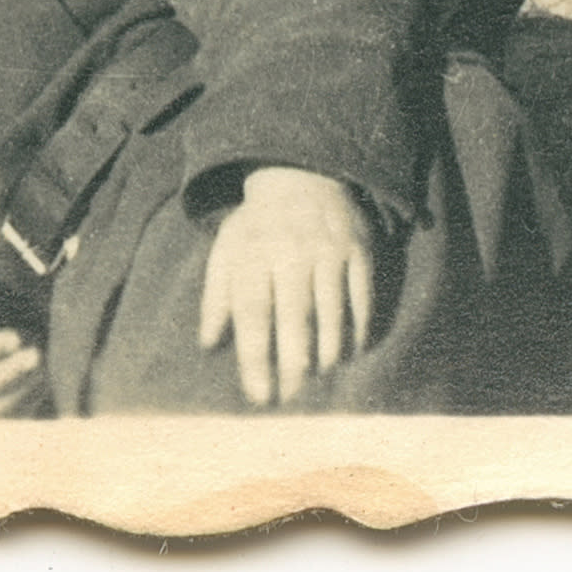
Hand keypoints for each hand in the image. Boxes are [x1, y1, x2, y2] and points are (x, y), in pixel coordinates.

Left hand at [198, 166, 378, 406]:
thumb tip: (208, 346)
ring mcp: (328, 250)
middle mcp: (291, 252)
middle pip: (295, 319)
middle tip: (291, 398)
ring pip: (332, 313)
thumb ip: (215, 298)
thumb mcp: (226, 251)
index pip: (253, 315)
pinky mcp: (358, 249)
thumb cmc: (257, 227)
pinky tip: (351, 352)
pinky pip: (363, 297)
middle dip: (293, 366)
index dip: (256, 360)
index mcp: (253, 255)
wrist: (302, 173)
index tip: (260, 396)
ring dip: (327, 352)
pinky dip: (359, 329)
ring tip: (318, 375)